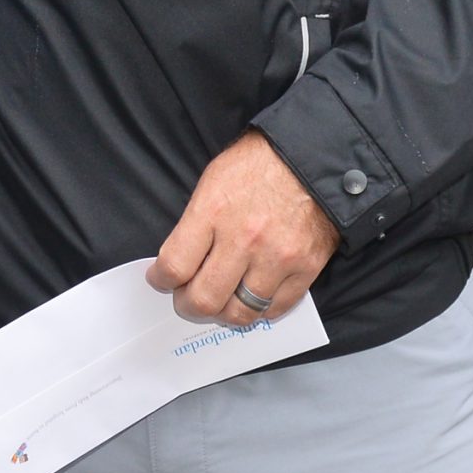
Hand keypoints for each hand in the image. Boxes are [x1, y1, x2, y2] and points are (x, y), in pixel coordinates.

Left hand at [149, 131, 337, 325]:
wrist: (312, 158)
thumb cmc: (257, 165)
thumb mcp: (212, 181)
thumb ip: (195, 224)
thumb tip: (179, 263)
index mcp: (213, 211)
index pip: (175, 266)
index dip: (160, 280)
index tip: (160, 279)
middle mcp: (244, 239)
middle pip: (204, 299)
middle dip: (187, 305)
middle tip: (187, 299)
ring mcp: (277, 257)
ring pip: (240, 313)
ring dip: (224, 313)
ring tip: (220, 302)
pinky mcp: (306, 268)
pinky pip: (275, 309)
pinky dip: (259, 310)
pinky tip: (251, 297)